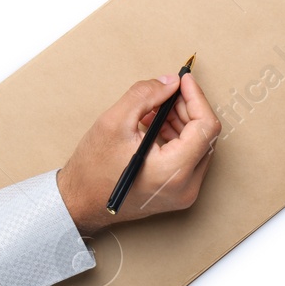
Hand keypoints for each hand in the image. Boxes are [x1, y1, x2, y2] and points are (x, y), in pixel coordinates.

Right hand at [55, 73, 221, 234]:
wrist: (79, 204)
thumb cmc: (92, 170)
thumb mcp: (113, 122)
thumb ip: (145, 96)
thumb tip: (172, 82)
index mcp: (174, 171)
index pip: (206, 127)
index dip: (196, 98)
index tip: (184, 81)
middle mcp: (187, 186)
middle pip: (205, 135)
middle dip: (188, 108)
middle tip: (168, 91)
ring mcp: (185, 192)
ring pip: (198, 145)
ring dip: (182, 121)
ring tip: (156, 108)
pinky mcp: (179, 192)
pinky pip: (189, 157)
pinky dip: (177, 137)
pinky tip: (156, 124)